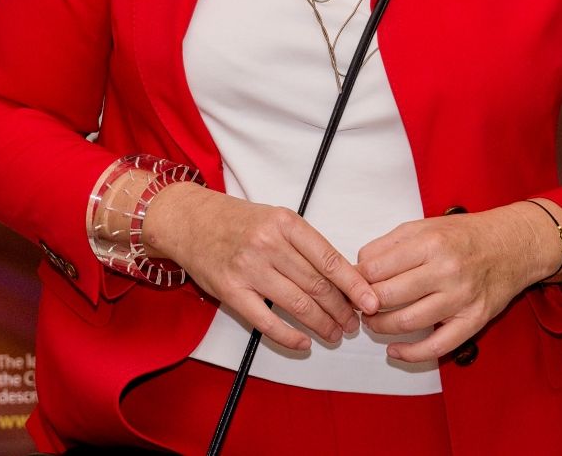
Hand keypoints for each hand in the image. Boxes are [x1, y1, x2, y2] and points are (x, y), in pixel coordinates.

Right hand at [142, 183, 380, 349]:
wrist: (189, 220)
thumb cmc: (237, 221)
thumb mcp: (275, 219)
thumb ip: (305, 244)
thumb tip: (344, 279)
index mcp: (284, 222)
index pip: (329, 259)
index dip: (354, 285)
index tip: (372, 303)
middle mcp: (267, 244)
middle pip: (317, 286)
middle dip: (342, 310)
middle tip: (354, 324)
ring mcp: (248, 268)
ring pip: (298, 305)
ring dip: (323, 325)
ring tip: (335, 334)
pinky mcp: (230, 290)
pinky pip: (267, 321)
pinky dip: (290, 337)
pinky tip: (304, 343)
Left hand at [355, 202, 561, 362]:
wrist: (512, 245)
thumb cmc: (464, 236)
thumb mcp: (422, 226)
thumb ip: (387, 244)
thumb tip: (358, 266)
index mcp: (429, 243)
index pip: (376, 267)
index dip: (356, 279)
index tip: (350, 284)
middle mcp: (446, 270)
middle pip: (388, 296)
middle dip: (365, 304)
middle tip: (358, 304)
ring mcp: (461, 298)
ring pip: (408, 322)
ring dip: (381, 327)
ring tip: (373, 322)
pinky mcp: (474, 320)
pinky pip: (438, 346)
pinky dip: (411, 354)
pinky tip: (394, 351)